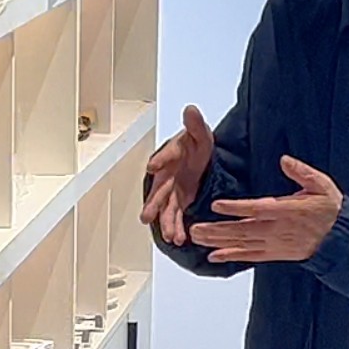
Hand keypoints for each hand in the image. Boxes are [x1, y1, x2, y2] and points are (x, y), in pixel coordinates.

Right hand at [141, 106, 214, 245]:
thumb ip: (195, 124)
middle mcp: (168, 174)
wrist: (202, 157)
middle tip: (146, 215)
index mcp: (172, 154)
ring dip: (166, 222)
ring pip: (167, 208)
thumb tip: (190, 109)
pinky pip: (177, 215)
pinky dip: (176, 226)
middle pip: (160, 190)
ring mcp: (173, 190)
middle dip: (154, 203)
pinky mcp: (181, 200)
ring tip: (169, 236)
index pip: (165, 156)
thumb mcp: (200, 133)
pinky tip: (178, 238)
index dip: (159, 160)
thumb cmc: (196, 144)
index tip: (152, 166)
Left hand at [194, 156, 344, 263]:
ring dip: (218, 242)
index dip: (236, 208)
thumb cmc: (330, 209)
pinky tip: (214, 256)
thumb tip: (284, 160)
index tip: (216, 205)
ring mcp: (275, 244)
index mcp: (288, 210)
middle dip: (217, 230)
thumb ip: (302, 172)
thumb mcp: (321, 184)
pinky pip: (250, 257)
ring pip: (242, 244)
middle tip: (195, 228)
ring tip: (197, 238)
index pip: (257, 209)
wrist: (341, 238)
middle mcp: (278, 229)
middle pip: (243, 230)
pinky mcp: (275, 254)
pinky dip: (231, 257)